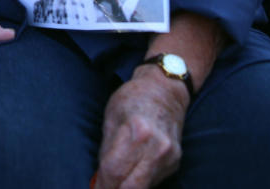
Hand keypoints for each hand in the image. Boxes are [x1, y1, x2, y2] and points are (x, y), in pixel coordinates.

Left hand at [94, 66, 189, 188]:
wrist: (165, 91)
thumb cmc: (133, 99)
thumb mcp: (111, 118)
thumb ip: (106, 150)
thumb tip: (99, 177)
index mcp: (137, 131)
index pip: (115, 170)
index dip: (102, 185)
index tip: (94, 188)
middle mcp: (157, 147)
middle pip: (132, 186)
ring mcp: (169, 156)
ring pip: (143, 187)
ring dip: (126, 188)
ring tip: (113, 183)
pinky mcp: (175, 162)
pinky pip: (153, 180)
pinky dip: (139, 181)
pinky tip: (130, 174)